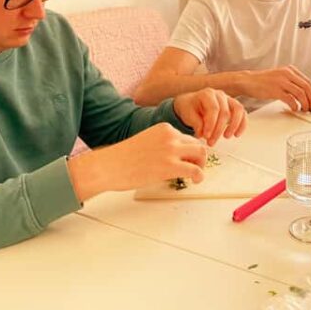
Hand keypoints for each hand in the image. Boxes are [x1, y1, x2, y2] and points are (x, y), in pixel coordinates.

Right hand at [68, 123, 206, 200]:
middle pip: (197, 144)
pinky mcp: (170, 166)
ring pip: (201, 154)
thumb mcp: (146, 141)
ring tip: (196, 175)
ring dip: (201, 165)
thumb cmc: (121, 158)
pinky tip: (195, 181)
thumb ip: (161, 145)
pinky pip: (195, 170)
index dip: (188, 151)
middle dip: (198, 157)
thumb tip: (172, 158)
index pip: (186, 137)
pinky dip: (199, 176)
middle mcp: (170, 136)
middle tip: (195, 168)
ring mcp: (171, 150)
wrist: (108, 166)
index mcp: (164, 129)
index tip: (187, 160)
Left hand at [173, 88, 247, 145]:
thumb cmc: (190, 108)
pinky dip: (242, 124)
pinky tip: (237, 134)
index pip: (213, 109)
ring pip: (238, 110)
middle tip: (211, 142)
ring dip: (234, 125)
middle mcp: (220, 95)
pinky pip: (243, 114)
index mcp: (207, 94)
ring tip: (226, 136)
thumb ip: (196, 123)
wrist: (192, 104)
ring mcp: (229, 100)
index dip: (211, 124)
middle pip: (225, 112)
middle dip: (218, 130)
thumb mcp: (187, 114)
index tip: (206, 136)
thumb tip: (203, 133)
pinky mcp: (234, 107)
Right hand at [241, 66, 310, 110]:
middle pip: (306, 87)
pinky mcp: (275, 90)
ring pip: (300, 93)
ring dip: (305, 104)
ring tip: (304, 109)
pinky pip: (290, 99)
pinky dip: (294, 105)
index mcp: (290, 70)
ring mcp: (281, 81)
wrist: (248, 81)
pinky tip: (294, 108)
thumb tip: (306, 94)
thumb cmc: (264, 82)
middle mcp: (287, 73)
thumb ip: (293, 82)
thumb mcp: (281, 77)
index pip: (308, 82)